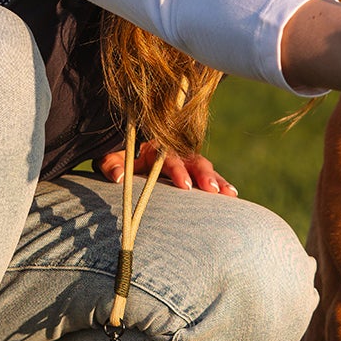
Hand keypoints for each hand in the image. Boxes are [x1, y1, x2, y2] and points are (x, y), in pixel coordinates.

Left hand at [97, 141, 238, 195]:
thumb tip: (119, 177)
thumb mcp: (108, 158)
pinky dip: (220, 183)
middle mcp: (173, 151)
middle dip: (203, 175)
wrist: (123, 153)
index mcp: (154, 145)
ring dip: (216, 179)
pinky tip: (231, 195)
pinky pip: (208, 175)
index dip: (178, 170)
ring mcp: (184, 160)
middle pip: (192, 159)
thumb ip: (111, 164)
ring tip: (229, 194)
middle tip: (212, 190)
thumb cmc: (116, 157)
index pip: (168, 157)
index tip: (185, 186)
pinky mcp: (190, 171)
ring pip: (204, 167)